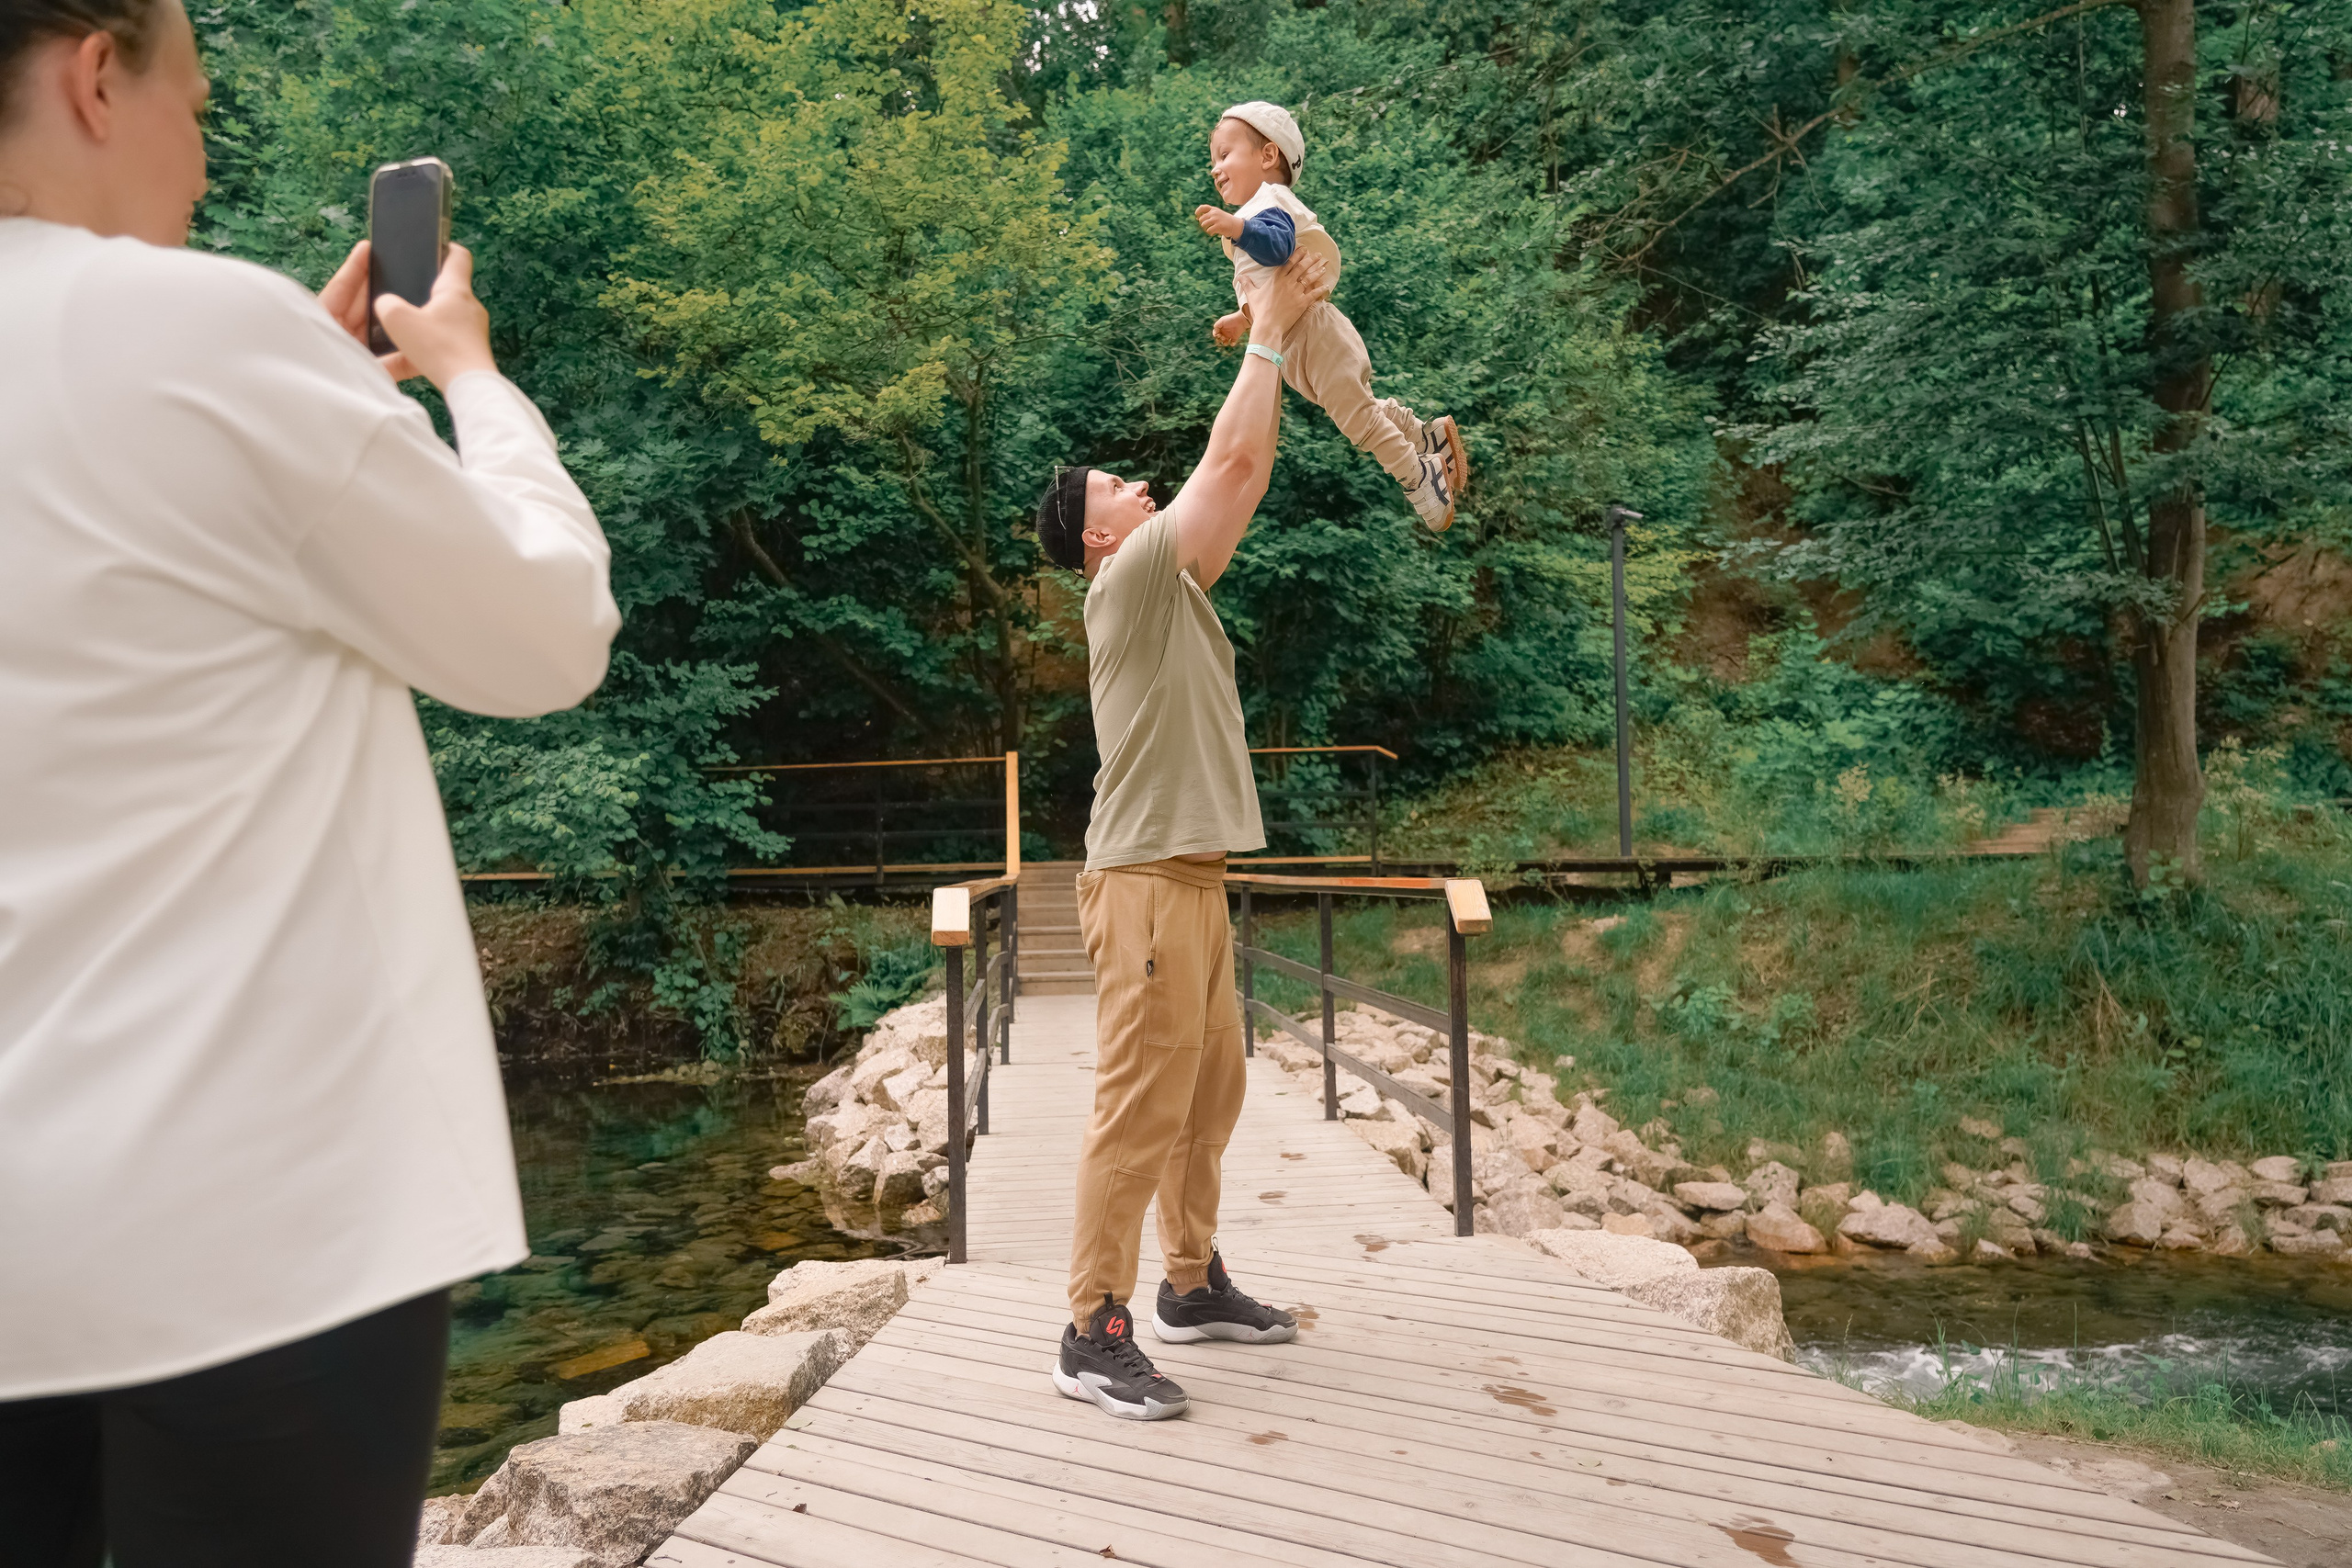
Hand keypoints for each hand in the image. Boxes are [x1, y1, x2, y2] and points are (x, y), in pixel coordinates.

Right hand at [319, 240, 497, 391]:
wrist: (469, 386)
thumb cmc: (438, 348)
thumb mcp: (399, 321)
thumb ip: (386, 304)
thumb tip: (386, 304)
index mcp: (456, 289)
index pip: (458, 256)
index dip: (445, 247)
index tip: (433, 247)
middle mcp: (471, 306)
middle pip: (451, 288)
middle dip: (430, 288)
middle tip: (407, 292)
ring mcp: (475, 329)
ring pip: (450, 315)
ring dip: (431, 317)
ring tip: (409, 325)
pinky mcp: (474, 350)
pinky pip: (451, 337)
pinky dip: (436, 339)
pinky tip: (420, 350)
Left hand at [1193, 204, 1243, 240]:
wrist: (1235, 225)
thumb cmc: (1225, 221)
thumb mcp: (1218, 214)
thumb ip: (1209, 214)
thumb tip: (1197, 218)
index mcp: (1213, 209)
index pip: (1202, 208)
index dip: (1197, 212)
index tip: (1197, 217)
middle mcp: (1214, 213)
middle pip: (1201, 219)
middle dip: (1203, 224)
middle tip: (1208, 227)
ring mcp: (1216, 219)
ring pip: (1203, 225)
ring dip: (1206, 229)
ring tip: (1210, 230)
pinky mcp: (1218, 226)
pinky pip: (1208, 230)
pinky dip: (1210, 233)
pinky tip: (1213, 233)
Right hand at [1211, 310, 1247, 346]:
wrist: (1241, 320)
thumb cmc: (1231, 319)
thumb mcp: (1221, 320)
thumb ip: (1216, 326)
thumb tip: (1215, 333)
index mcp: (1220, 328)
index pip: (1215, 334)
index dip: (1215, 335)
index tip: (1218, 334)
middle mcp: (1224, 332)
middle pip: (1219, 339)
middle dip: (1219, 340)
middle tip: (1223, 337)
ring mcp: (1230, 335)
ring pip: (1224, 343)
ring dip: (1224, 343)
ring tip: (1226, 340)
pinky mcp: (1235, 338)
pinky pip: (1232, 344)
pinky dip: (1232, 344)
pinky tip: (1232, 341)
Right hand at [1246, 252, 1331, 352]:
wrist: (1268, 325)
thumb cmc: (1259, 311)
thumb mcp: (1252, 295)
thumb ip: (1247, 284)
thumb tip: (1239, 276)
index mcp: (1276, 279)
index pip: (1289, 262)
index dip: (1297, 254)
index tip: (1304, 249)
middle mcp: (1287, 283)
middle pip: (1301, 267)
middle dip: (1311, 259)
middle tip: (1318, 254)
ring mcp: (1296, 292)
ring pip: (1309, 278)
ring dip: (1317, 271)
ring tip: (1324, 266)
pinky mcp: (1302, 302)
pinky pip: (1314, 294)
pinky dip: (1321, 289)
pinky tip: (1326, 286)